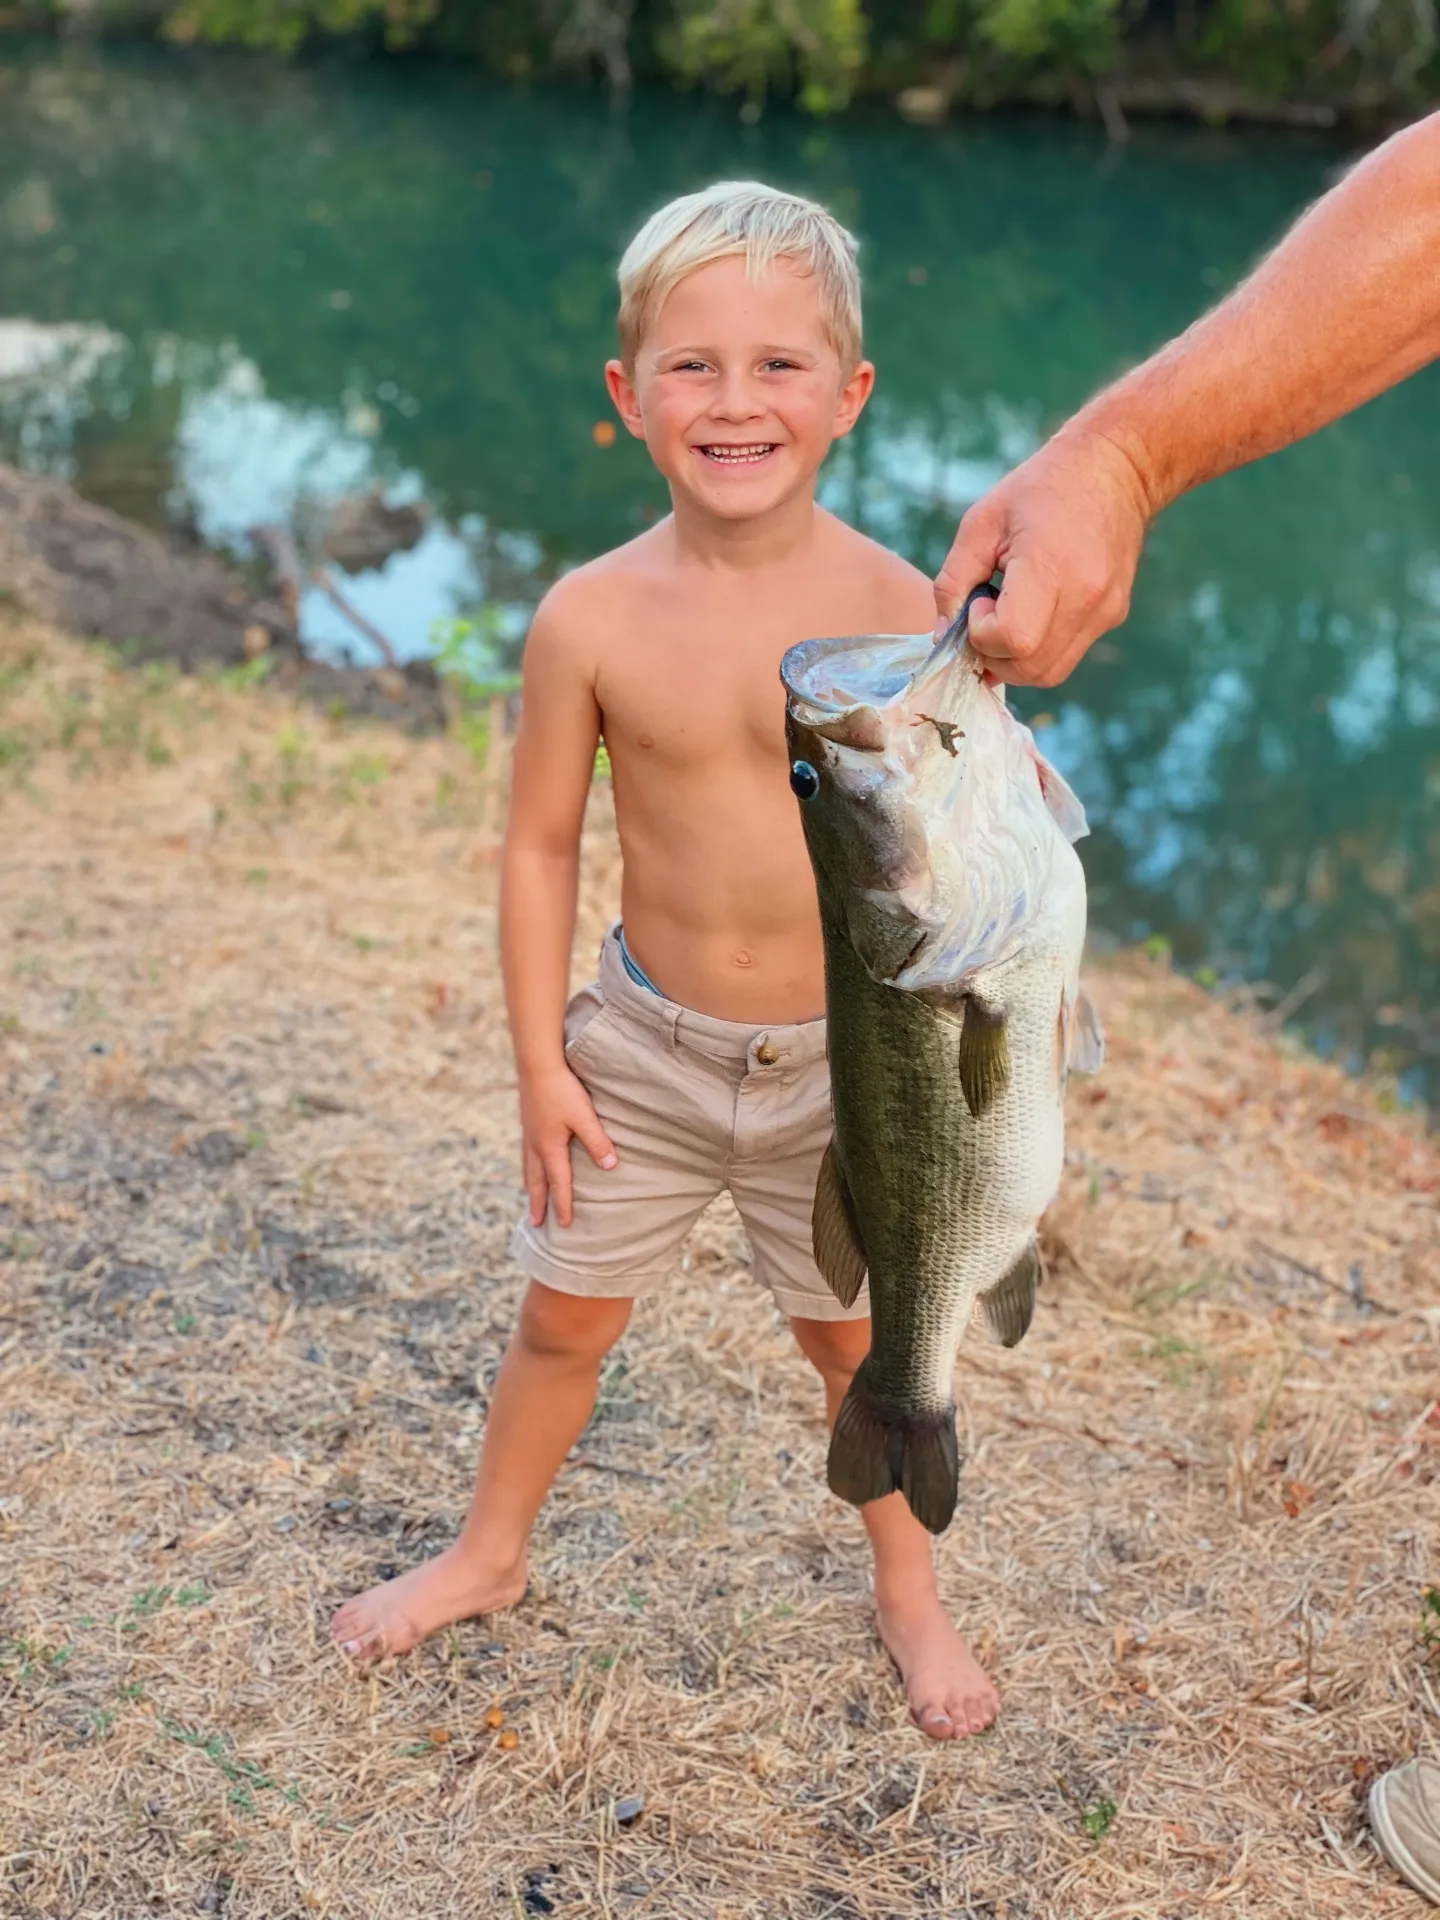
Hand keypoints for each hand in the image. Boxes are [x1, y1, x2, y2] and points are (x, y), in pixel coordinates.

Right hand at [520, 1064, 616, 1227]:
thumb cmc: (562, 1090)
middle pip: (536, 1181)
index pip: (559, 1183)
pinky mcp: (527, 1120)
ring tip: (530, 1196)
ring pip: (528, 1167)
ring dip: (530, 1185)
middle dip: (538, 1202)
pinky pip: (526, 1152)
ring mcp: (529, 1132)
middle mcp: (535, 1144)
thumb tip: (610, 1167)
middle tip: (534, 1223)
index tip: (564, 1224)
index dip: (563, 1204)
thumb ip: (597, 1142)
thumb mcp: (584, 1117)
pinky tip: (531, 1161)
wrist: (537, 1063)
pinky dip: (528, 1166)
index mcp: (550, 1147)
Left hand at [934, 427, 1152, 687]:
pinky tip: (1032, 613)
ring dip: (1014, 660)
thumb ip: (953, 582)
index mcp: (1051, 567)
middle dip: (993, 654)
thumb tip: (941, 635)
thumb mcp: (981, 522)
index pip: (1013, 639)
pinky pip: (1067, 656)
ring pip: (1048, 673)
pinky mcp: (1113, 616)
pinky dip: (1039, 650)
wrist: (1114, 470)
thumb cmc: (1040, 489)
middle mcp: (1086, 597)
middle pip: (1029, 668)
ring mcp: (1105, 611)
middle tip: (985, 614)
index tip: (980, 599)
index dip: (982, 633)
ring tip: (1006, 616)